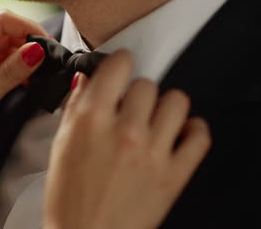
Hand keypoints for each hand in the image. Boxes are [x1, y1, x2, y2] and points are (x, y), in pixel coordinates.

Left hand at [0, 11, 47, 178]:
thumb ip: (12, 71)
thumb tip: (38, 49)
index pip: (1, 21)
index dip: (28, 28)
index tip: (49, 45)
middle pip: (7, 33)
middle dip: (30, 44)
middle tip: (51, 62)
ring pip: (9, 49)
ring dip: (27, 59)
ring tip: (43, 75)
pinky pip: (6, 65)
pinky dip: (20, 71)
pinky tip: (31, 82)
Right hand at [44, 51, 210, 228]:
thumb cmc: (68, 197)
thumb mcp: (60, 146)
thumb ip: (74, 107)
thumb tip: (87, 79)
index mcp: (91, 121)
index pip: (119, 66)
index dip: (120, 63)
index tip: (121, 69)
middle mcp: (124, 131)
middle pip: (148, 84)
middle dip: (137, 93)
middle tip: (130, 109)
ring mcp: (152, 153)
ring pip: (177, 101)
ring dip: (165, 107)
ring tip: (155, 120)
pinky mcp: (174, 174)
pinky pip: (199, 135)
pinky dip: (192, 130)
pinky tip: (179, 134)